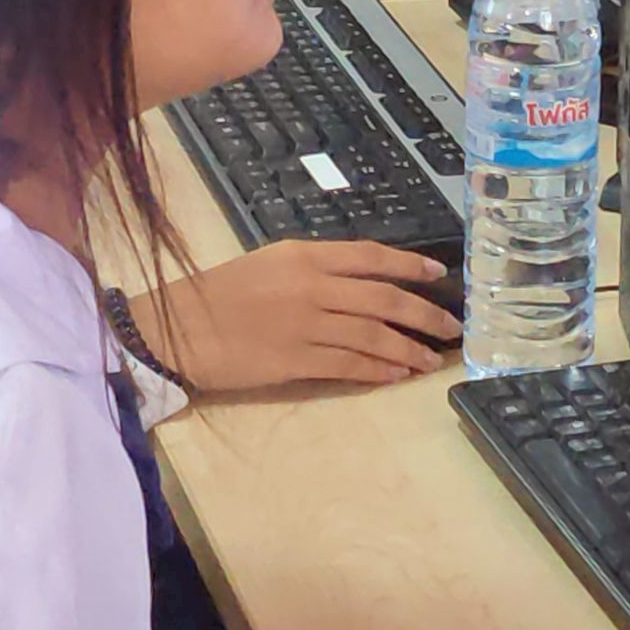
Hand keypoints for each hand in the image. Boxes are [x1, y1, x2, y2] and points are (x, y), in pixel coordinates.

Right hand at [127, 241, 460, 390]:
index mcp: (304, 255)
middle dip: (423, 313)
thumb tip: (361, 283)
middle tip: (451, 326)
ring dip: (408, 348)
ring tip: (431, 358)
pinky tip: (397, 375)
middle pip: (382, 299)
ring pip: (372, 335)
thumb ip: (315, 269)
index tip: (438, 275)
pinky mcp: (295, 361)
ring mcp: (305, 325)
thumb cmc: (220, 293)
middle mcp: (311, 286)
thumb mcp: (270, 263)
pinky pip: (348, 365)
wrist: (178, 328)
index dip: (408, 266)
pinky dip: (378, 369)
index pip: (370, 256)